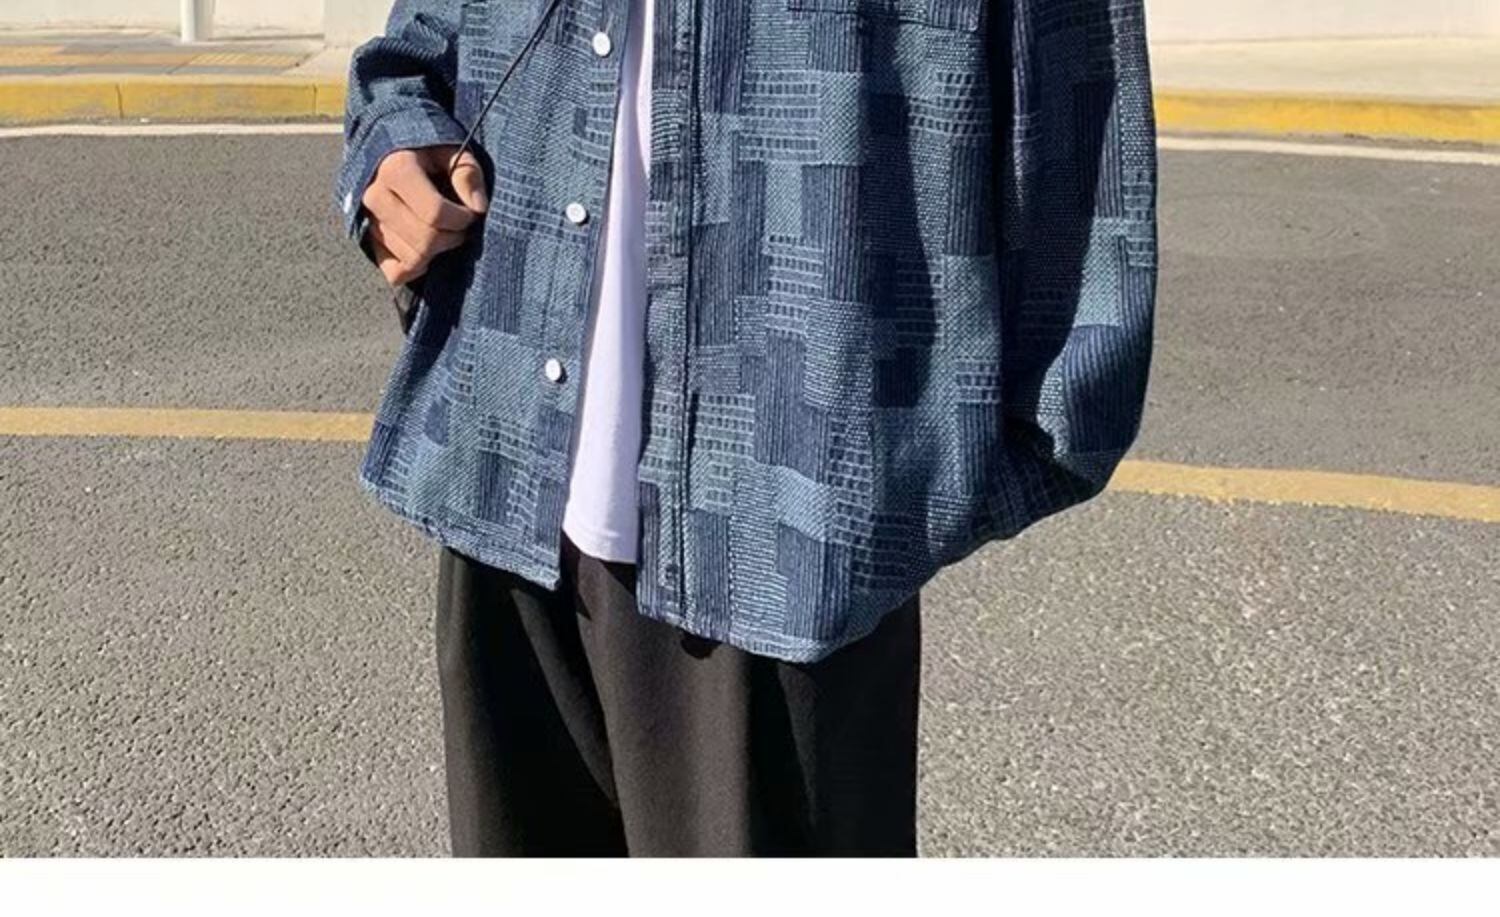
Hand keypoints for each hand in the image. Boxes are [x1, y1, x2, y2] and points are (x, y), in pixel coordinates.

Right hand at [362, 145, 488, 286]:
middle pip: (424, 240)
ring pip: (412, 259)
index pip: (434, 212)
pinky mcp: (367, 241)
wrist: (391, 152)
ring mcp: (368, 221)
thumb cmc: (428, 152)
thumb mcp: (451, 150)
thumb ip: (467, 174)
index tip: (473, 211)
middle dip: (453, 237)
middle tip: (462, 225)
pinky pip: (395, 273)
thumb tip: (479, 207)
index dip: (462, 219)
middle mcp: (374, 196)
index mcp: (395, 169)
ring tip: (446, 232)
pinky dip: (416, 268)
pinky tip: (428, 249)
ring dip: (438, 252)